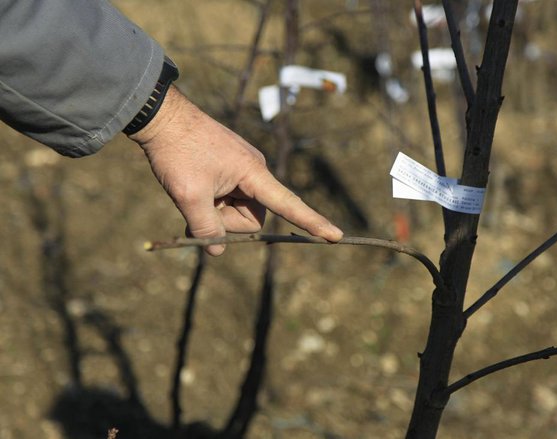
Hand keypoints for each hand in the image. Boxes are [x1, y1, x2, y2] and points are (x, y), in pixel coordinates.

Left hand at [129, 86, 342, 254]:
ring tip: (192, 191)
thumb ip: (206, 229)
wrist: (160, 115)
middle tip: (198, 207)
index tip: (335, 236)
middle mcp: (253, 170)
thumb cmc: (178, 152)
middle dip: (226, 221)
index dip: (312, 222)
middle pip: (252, 216)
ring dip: (215, 210)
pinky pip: (227, 195)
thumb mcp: (189, 196)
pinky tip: (192, 186)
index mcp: (253, 173)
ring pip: (237, 208)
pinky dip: (210, 201)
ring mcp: (240, 168)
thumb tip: (217, 250)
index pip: (288, 204)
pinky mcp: (228, 166)